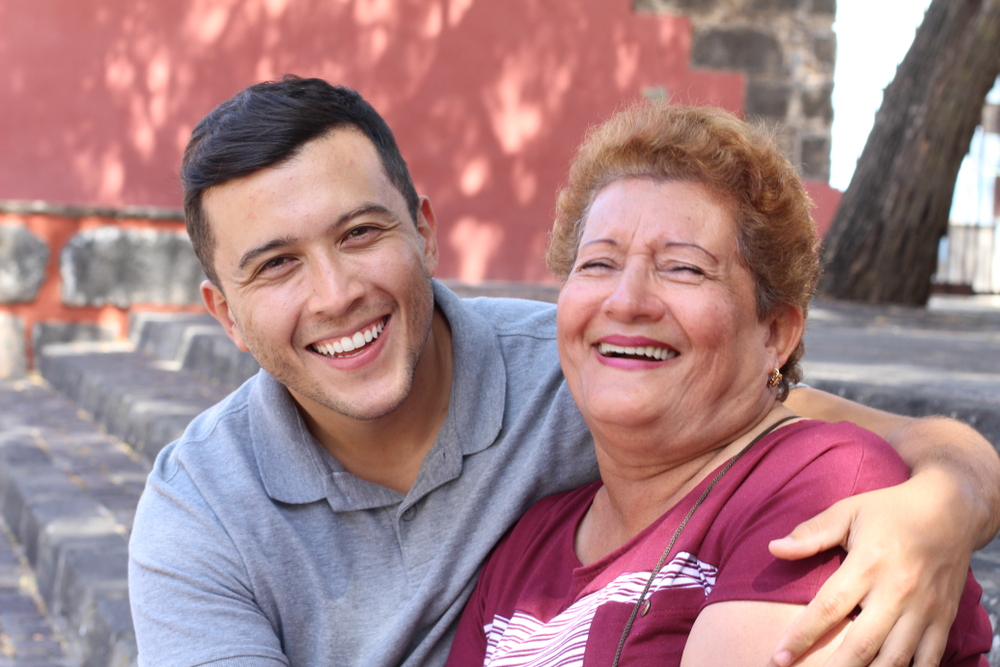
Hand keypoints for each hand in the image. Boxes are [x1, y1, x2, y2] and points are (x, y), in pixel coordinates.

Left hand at [767, 468, 974, 666]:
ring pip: (895, 659)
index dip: (802, 636)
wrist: (951, 510)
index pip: (829, 608)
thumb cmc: (890, 511)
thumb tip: (774, 548)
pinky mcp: (944, 619)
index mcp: (868, 564)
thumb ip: (812, 533)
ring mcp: (924, 609)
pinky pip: (928, 659)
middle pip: (861, 644)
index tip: (778, 657)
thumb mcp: (848, 511)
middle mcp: (897, 592)